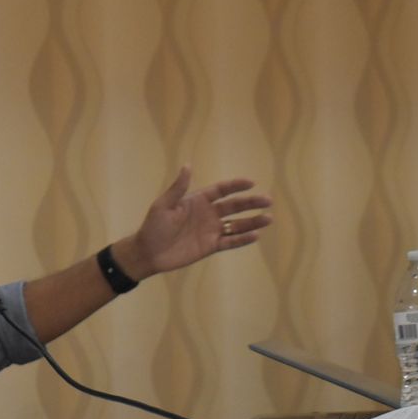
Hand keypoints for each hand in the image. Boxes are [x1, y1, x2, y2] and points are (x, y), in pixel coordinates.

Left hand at [126, 165, 271, 278]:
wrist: (148, 253)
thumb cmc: (153, 227)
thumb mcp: (163, 205)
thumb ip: (178, 188)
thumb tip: (187, 165)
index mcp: (197, 201)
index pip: (221, 190)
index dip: (236, 186)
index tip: (251, 183)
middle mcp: (208, 214)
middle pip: (234, 206)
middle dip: (251, 203)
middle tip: (268, 200)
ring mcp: (211, 230)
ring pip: (237, 224)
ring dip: (252, 221)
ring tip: (268, 218)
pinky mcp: (211, 246)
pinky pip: (230, 241)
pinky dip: (243, 239)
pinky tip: (256, 235)